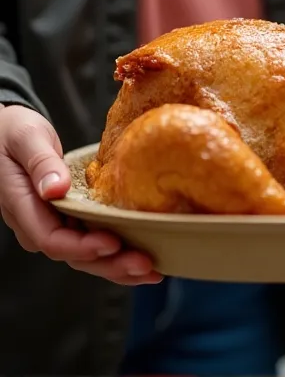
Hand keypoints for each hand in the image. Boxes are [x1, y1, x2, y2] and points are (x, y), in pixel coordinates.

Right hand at [0, 104, 160, 284]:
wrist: (5, 133)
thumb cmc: (13, 132)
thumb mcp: (26, 138)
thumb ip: (41, 163)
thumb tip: (55, 189)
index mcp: (22, 207)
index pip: (52, 239)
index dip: (84, 246)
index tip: (113, 243)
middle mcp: (36, 224)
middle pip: (74, 256)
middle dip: (111, 265)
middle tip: (145, 266)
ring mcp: (53, 224)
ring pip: (85, 256)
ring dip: (118, 267)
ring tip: (152, 271)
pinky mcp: (68, 220)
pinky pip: (92, 243)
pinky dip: (117, 254)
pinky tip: (143, 258)